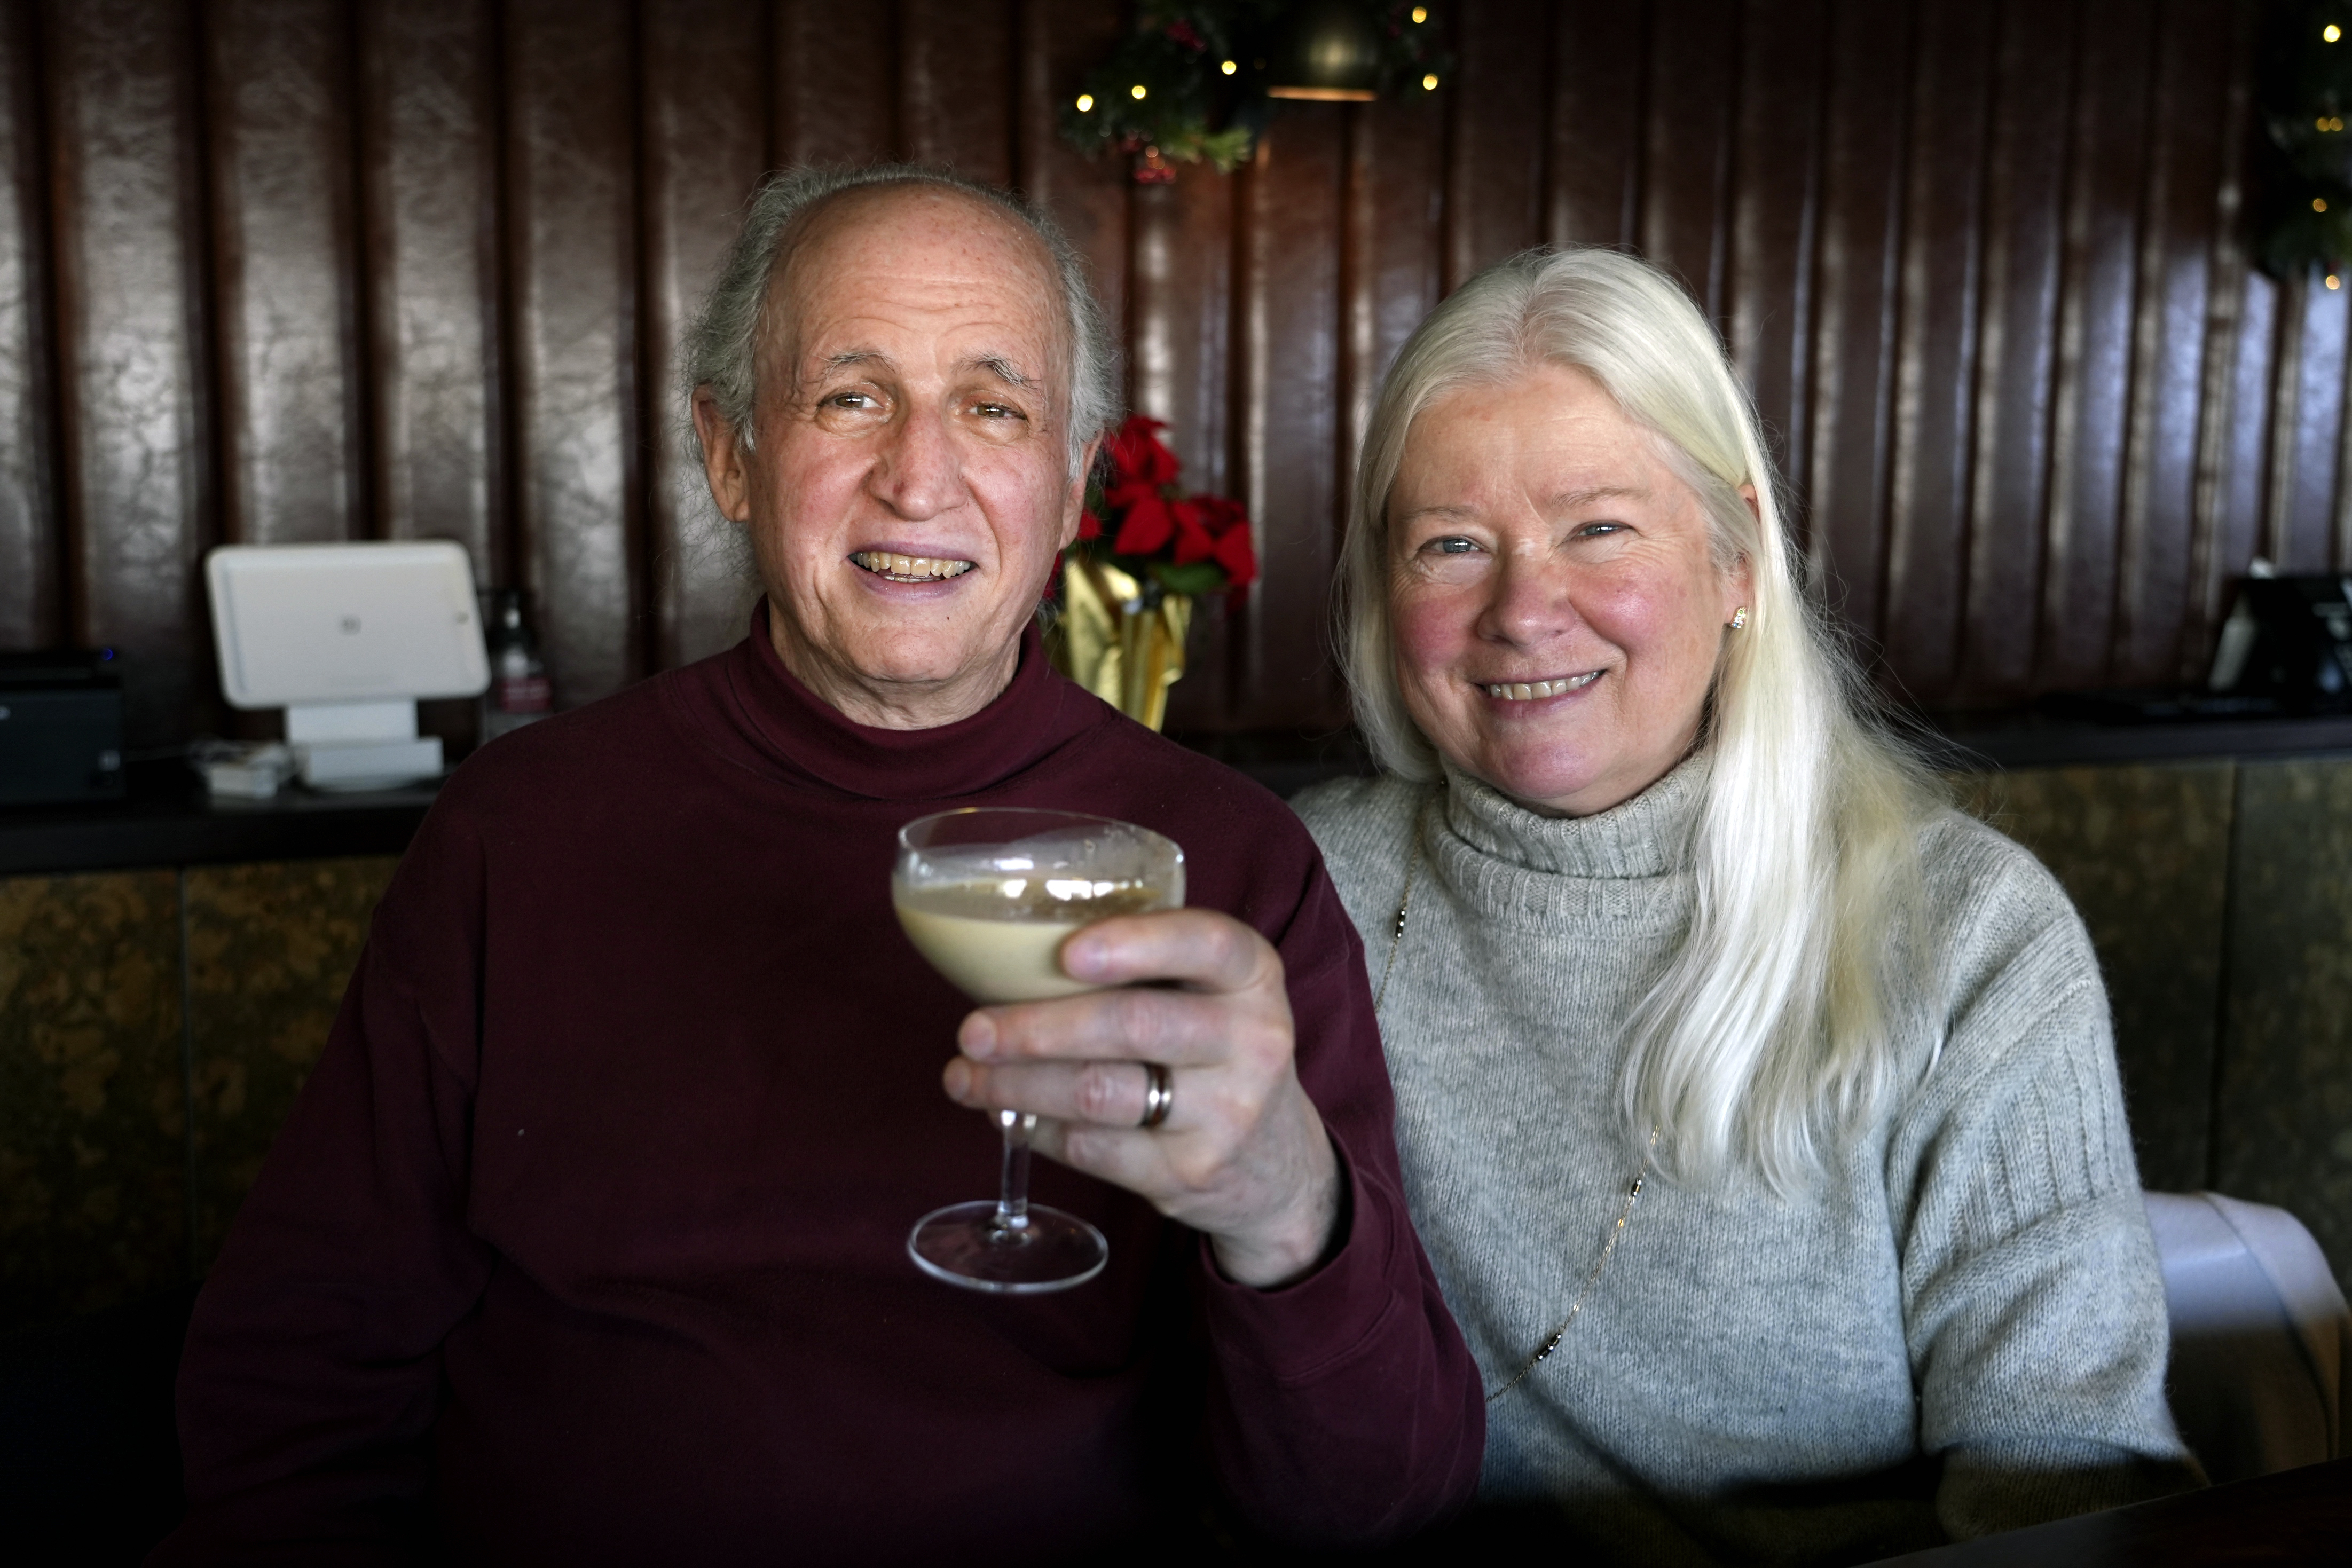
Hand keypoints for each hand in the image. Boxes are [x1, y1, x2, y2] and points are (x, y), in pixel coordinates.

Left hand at [940, 909, 1341, 1287]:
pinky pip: (1092, 1149)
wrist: (1277, 1164)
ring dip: (1016, 1086)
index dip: (1136, 942)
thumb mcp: (1214, 996)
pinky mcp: (1189, 1174)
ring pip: (1099, 1093)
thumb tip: (1008, 961)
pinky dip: (1036, 1129)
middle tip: (973, 1030)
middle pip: (1132, 1025)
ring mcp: (1225, 1115)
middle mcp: (1252, 1041)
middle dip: (1037, 1027)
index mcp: (1253, 977)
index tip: (1066, 952)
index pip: (1206, 943)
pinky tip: (1007, 1115)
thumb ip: (1147, 968)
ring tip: (964, 1076)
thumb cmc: (1214, 1054)